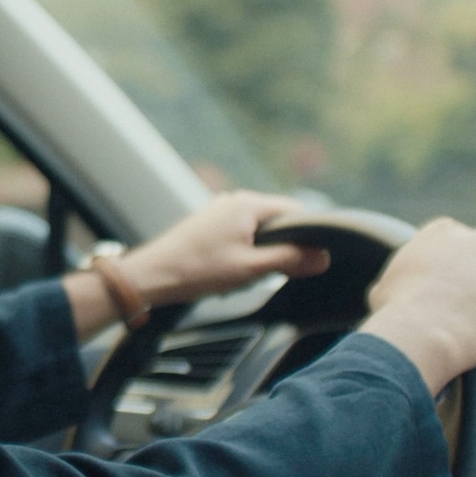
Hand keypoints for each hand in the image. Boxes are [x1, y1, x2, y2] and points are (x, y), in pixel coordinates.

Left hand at [64, 191, 328, 340]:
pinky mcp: (210, 225)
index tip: (311, 260)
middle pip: (278, 221)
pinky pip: (241, 234)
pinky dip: (246, 252)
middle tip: (278, 274)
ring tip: (248, 274)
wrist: (152, 276)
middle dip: (284, 246)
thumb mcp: (251, 269)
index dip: (309, 236)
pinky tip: (233, 271)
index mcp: (247, 204)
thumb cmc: (197, 270)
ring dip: (263, 252)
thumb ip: (290, 260)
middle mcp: (234, 201)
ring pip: (259, 230)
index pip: (296, 211)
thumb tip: (323, 257)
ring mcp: (220, 211)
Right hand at [358, 217, 475, 394]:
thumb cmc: (396, 307)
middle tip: (462, 302)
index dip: (450, 263)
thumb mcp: (386, 282)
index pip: (455, 240)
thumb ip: (404, 277)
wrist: (420, 332)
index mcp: (445, 231)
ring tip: (474, 323)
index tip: (444, 282)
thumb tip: (399, 290)